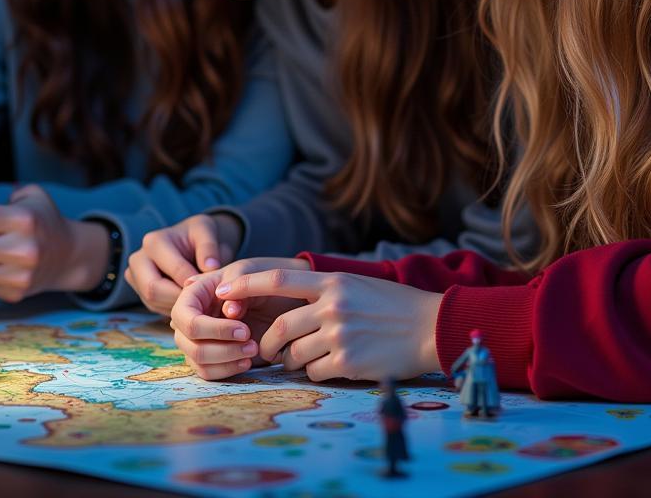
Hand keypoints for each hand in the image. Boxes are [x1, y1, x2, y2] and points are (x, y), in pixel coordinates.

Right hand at [125, 213, 243, 315]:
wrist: (191, 240)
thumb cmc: (199, 234)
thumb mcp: (207, 232)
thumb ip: (209, 247)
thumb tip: (209, 267)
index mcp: (154, 242)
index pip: (174, 271)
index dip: (195, 283)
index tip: (214, 290)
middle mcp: (138, 259)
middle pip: (153, 290)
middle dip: (180, 299)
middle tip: (203, 302)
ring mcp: (136, 277)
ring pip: (153, 302)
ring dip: (177, 306)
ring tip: (200, 302)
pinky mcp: (140, 291)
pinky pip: (155, 307)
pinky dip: (173, 308)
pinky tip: (191, 304)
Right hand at [170, 257, 308, 379]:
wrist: (278, 297)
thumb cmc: (261, 280)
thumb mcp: (252, 273)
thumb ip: (240, 285)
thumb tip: (229, 311)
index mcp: (194, 293)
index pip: (185, 316)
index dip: (212, 328)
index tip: (243, 330)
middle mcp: (191, 317)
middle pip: (190, 343)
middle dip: (222, 348)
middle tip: (252, 343)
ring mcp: (197, 338)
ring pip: (198, 360)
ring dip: (227, 359)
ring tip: (253, 350)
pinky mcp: (209, 357)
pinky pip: (207, 372)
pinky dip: (227, 370)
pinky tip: (247, 361)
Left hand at [215, 268, 442, 382]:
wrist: (429, 326)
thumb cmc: (392, 305)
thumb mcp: (356, 284)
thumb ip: (322, 290)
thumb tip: (285, 305)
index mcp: (332, 281)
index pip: (279, 278)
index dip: (246, 284)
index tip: (222, 289)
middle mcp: (332, 305)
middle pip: (280, 326)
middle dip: (268, 342)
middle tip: (269, 349)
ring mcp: (339, 334)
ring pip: (294, 354)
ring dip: (294, 360)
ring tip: (311, 357)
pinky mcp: (348, 361)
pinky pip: (313, 372)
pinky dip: (316, 372)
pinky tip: (335, 365)